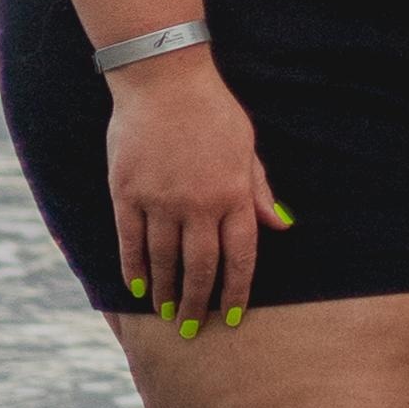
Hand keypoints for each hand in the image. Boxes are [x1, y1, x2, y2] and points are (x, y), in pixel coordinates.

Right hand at [106, 49, 285, 331]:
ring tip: (164, 314)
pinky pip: (130, 240)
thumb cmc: (212, 110)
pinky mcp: (127, 192)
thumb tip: (281, 226)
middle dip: (197, 303)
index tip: (231, 316)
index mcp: (232, 194)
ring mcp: (160, 200)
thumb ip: (259, 190)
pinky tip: (137, 287)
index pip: (239, 256)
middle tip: (191, 329)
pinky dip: (133, 267)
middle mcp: (198, 204)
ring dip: (165, 291)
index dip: (235, 290)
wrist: (164, 78)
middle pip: (199, 268)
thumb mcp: (246, 147)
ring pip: (163, 260)